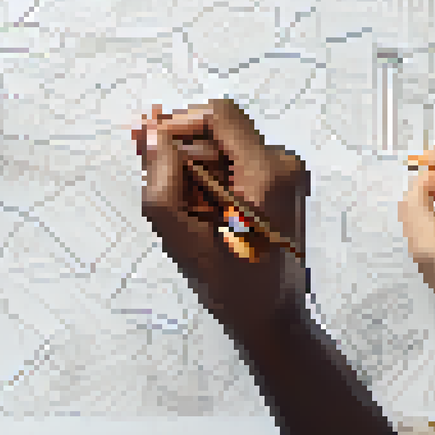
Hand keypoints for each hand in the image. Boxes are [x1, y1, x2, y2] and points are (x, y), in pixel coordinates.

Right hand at [134, 99, 310, 338]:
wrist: (273, 319)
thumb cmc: (233, 287)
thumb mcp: (182, 238)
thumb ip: (161, 181)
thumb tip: (150, 135)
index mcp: (266, 173)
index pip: (217, 115)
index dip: (177, 123)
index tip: (147, 142)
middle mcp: (284, 165)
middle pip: (219, 132)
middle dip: (182, 153)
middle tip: (156, 182)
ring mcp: (287, 175)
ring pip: (224, 149)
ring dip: (195, 170)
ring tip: (185, 210)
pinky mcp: (283, 185)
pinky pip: (237, 164)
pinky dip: (212, 181)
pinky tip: (202, 212)